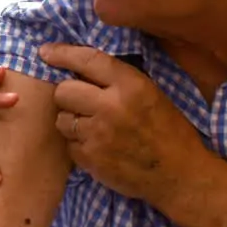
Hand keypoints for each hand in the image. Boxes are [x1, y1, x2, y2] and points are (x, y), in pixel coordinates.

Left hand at [40, 43, 210, 208]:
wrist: (180, 174)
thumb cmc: (169, 130)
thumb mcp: (151, 92)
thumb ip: (117, 79)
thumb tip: (79, 67)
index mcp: (130, 85)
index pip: (87, 60)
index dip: (62, 53)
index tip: (46, 52)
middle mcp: (111, 107)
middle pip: (64, 91)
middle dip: (68, 95)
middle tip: (81, 102)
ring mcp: (98, 135)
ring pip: (62, 119)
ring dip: (72, 121)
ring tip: (92, 127)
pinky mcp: (91, 159)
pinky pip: (69, 145)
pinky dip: (78, 145)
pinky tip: (97, 146)